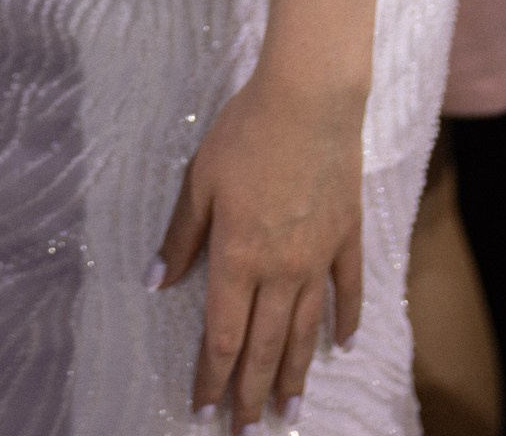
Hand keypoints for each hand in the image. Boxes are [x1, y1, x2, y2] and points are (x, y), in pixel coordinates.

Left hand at [154, 72, 363, 427]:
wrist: (308, 101)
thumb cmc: (244, 133)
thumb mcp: (198, 180)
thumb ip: (181, 236)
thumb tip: (158, 281)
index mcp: (237, 257)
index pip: (222, 334)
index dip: (211, 375)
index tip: (203, 408)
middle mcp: (279, 270)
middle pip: (265, 346)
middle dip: (252, 393)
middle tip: (246, 431)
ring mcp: (318, 258)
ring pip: (305, 331)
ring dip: (296, 375)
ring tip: (290, 413)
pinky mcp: (346, 238)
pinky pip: (347, 291)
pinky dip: (346, 321)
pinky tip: (344, 346)